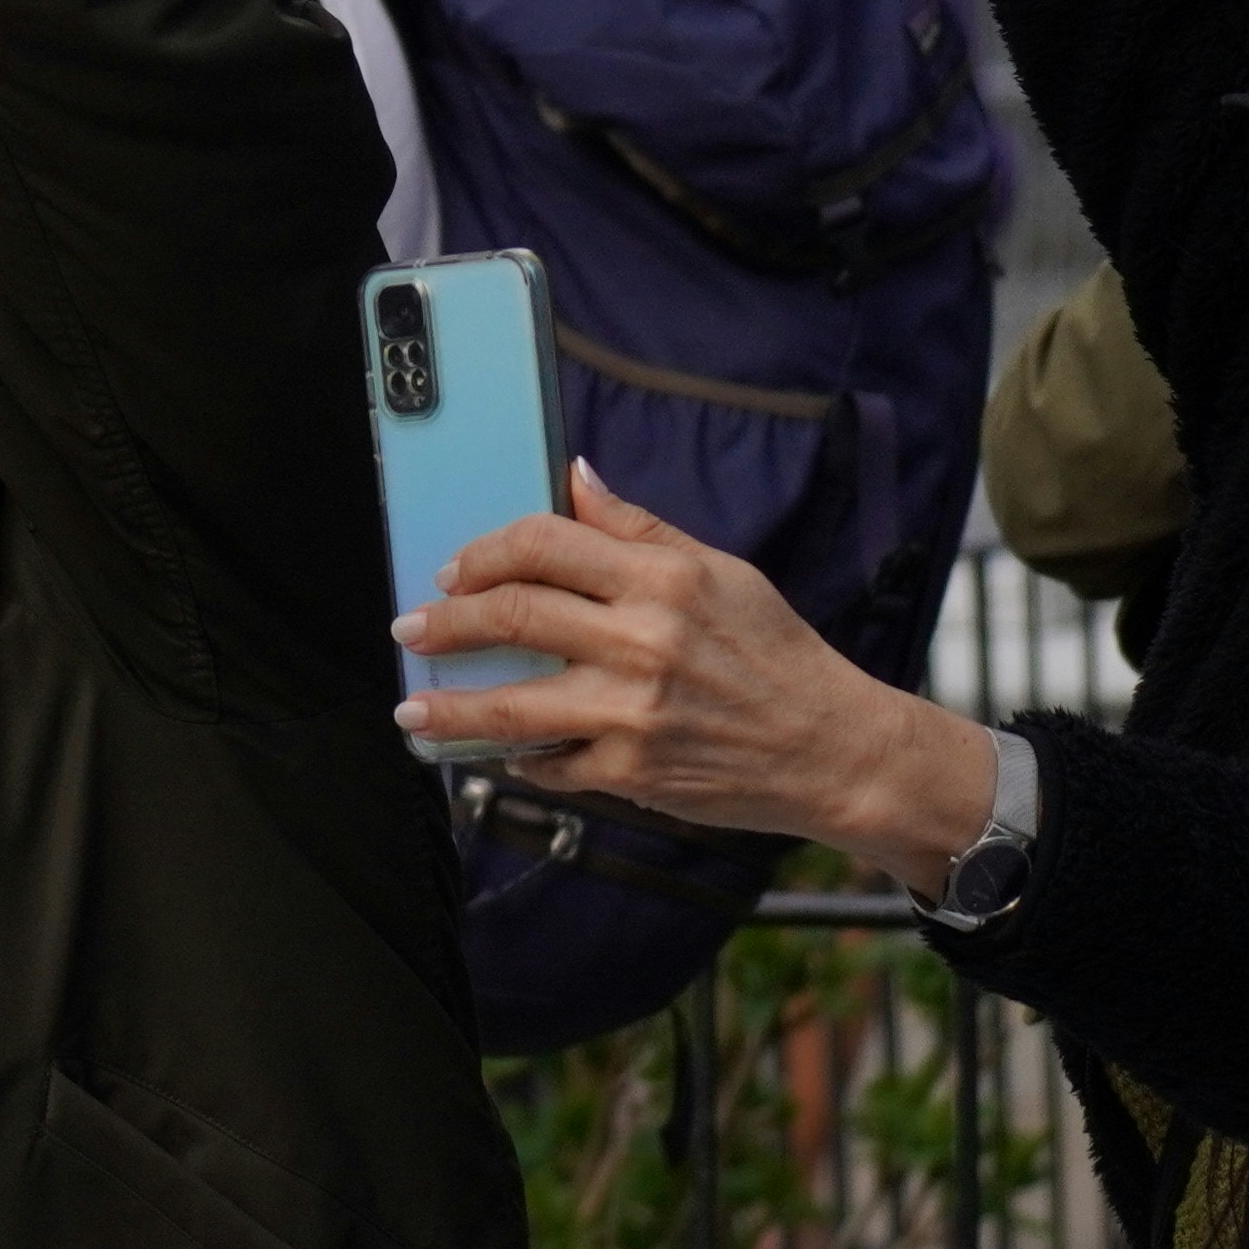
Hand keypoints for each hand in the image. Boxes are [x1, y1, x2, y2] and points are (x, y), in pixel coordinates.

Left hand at [397, 457, 1000, 888]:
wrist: (837, 751)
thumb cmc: (779, 656)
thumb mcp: (722, 573)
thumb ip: (638, 529)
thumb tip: (576, 476)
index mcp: (664, 581)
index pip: (544, 543)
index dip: (483, 553)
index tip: (452, 571)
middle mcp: (644, 642)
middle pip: (513, 615)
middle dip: (446, 622)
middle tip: (412, 627)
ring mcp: (634, 711)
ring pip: (511, 705)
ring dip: (448, 707)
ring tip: (411, 708)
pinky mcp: (633, 771)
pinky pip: (549, 763)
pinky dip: (516, 758)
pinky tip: (492, 752)